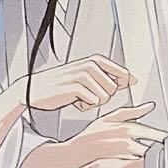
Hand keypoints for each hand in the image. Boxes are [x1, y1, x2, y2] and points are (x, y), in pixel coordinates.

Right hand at [13, 102, 164, 167]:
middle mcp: (128, 141)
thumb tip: (150, 106)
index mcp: (127, 127)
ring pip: (150, 161)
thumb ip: (131, 112)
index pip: (157, 134)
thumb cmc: (89, 138)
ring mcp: (123, 157)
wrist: (70, 157)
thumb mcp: (108, 119)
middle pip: (158, 149)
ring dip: (158, 164)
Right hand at [19, 56, 134, 112]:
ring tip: (79, 97)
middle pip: (114, 89)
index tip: (104, 89)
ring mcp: (82, 75)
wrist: (35, 89)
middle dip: (103, 96)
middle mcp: (91, 65)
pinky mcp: (75, 87)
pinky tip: (73, 101)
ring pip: (105, 97)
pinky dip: (84, 106)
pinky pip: (93, 102)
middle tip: (86, 93)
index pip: (123, 74)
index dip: (120, 85)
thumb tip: (133, 79)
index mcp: (96, 60)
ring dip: (93, 102)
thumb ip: (109, 76)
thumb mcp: (87, 75)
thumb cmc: (63, 84)